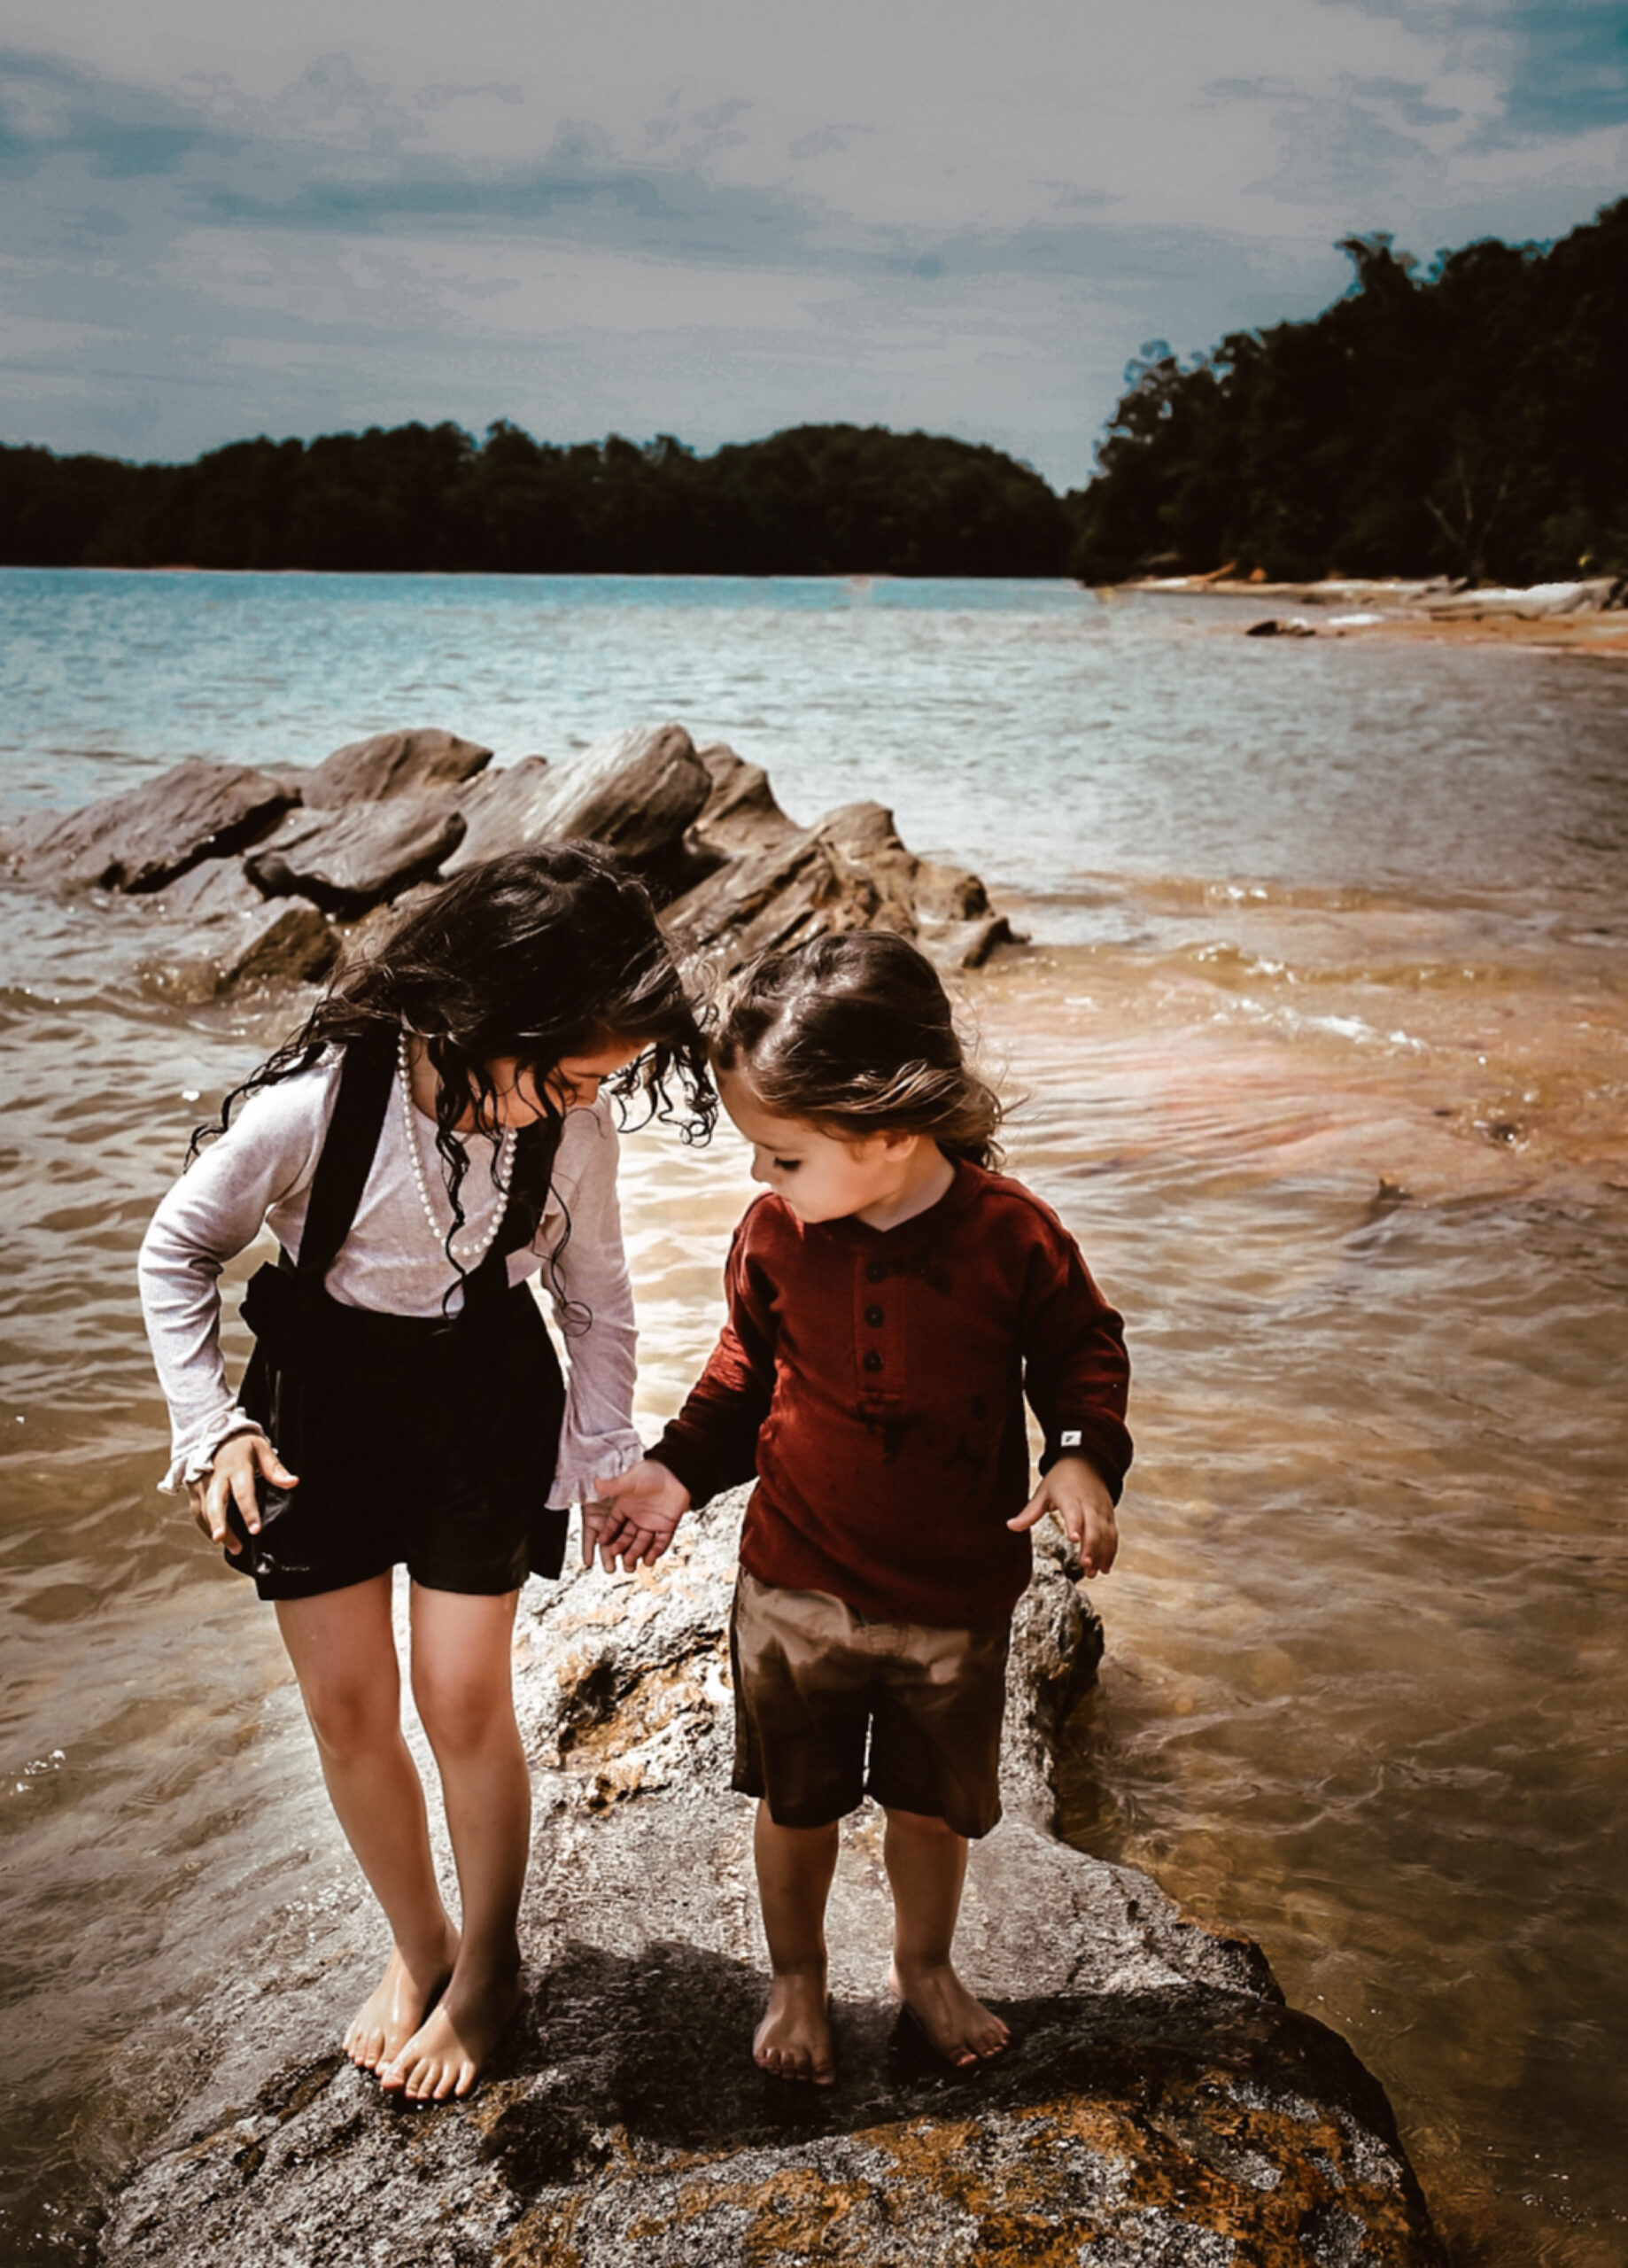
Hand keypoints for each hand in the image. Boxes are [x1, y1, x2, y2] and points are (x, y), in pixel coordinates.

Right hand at [187, 1433, 296, 1555]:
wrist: (213, 1432)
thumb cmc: (242, 1443)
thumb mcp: (261, 1448)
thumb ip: (275, 1468)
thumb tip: (293, 1482)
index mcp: (235, 1467)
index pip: (243, 1492)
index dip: (249, 1512)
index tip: (255, 1530)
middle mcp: (216, 1476)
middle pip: (215, 1503)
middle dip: (218, 1523)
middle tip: (223, 1540)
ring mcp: (202, 1482)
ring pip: (205, 1510)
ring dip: (216, 1529)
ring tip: (234, 1547)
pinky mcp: (193, 1488)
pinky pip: (198, 1510)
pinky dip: (206, 1526)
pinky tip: (219, 1538)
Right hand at [581, 1459, 690, 1572]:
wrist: (676, 1472)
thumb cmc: (651, 1472)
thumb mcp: (631, 1480)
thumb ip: (615, 1485)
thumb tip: (595, 1481)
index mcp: (625, 1507)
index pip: (613, 1524)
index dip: (607, 1533)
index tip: (601, 1542)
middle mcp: (637, 1517)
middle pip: (626, 1537)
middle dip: (620, 1548)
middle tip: (613, 1557)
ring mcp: (652, 1523)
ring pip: (642, 1542)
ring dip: (636, 1553)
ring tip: (629, 1563)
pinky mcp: (667, 1526)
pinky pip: (661, 1541)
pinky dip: (656, 1551)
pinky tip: (649, 1560)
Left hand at [1007, 1453, 1117, 1576]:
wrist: (1087, 1463)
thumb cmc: (1062, 1479)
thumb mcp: (1043, 1492)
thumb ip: (1029, 1512)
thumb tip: (1010, 1526)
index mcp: (1070, 1497)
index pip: (1074, 1512)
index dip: (1075, 1525)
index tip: (1074, 1540)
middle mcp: (1089, 1504)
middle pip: (1093, 1527)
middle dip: (1091, 1547)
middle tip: (1084, 1565)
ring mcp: (1101, 1511)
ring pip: (1105, 1534)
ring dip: (1101, 1554)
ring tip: (1093, 1572)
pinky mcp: (1109, 1516)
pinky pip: (1112, 1535)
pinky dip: (1111, 1551)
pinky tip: (1104, 1567)